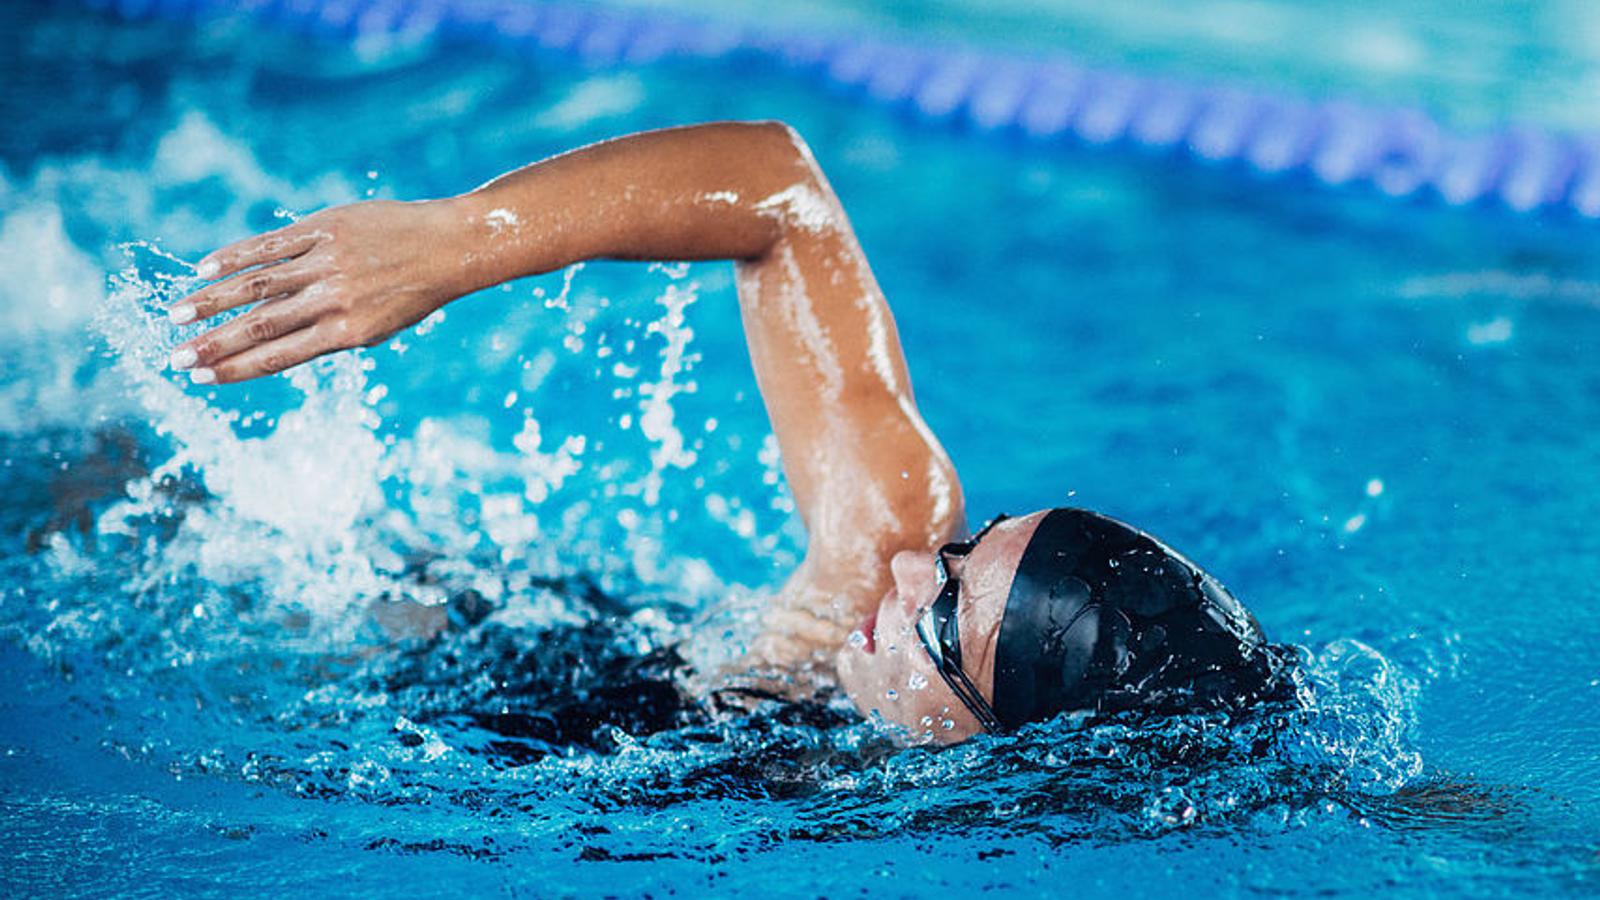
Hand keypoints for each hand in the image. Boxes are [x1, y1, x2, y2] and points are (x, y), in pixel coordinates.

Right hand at [169, 198, 472, 383]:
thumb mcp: (378, 325)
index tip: (201, 377)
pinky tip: (205, 268)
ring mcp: (327, 262)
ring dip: (213, 301)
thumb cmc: (413, 291)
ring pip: (258, 285)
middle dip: (214, 343)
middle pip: (260, 325)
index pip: (280, 355)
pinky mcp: (325, 228)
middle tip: (175, 357)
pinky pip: (272, 244)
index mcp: (348, 332)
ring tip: (177, 314)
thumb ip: (330, 333)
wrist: (450, 246)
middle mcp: (333, 299)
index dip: (237, 368)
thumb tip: (276, 341)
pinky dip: (236, 256)